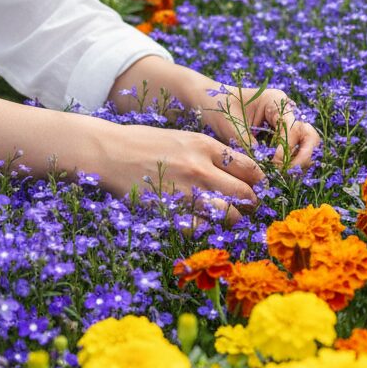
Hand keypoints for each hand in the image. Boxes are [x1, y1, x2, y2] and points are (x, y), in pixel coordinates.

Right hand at [94, 121, 263, 223]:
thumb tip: (237, 172)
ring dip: (232, 219)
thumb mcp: (184, 138)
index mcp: (206, 146)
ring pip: (230, 216)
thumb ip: (210, 154)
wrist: (110, 152)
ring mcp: (186, 192)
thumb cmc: (145, 142)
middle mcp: (201, 169)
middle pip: (246, 194)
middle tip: (245, 206)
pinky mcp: (171, 211)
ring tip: (225, 217)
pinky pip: (202, 229)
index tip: (252, 186)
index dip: (256, 182)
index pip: (251, 169)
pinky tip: (201, 223)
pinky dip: (206, 229)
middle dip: (250, 203)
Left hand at [200, 85, 320, 168]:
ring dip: (298, 163)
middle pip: (310, 136)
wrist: (209, 101)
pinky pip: (295, 151)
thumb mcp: (232, 128)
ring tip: (282, 177)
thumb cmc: (219, 109)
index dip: (286, 151)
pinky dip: (290, 164)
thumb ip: (250, 148)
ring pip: (307, 145)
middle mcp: (287, 110)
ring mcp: (287, 123)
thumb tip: (264, 172)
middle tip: (287, 176)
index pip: (293, 128)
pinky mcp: (282, 135)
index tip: (274, 167)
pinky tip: (276, 174)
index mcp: (276, 100)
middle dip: (302, 158)